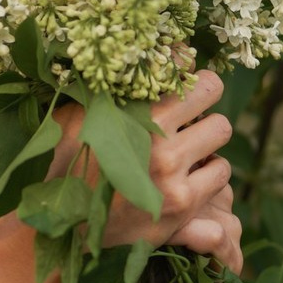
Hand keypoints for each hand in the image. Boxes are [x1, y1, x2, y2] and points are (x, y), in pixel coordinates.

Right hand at [49, 70, 242, 274]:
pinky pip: (220, 175)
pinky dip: (207, 174)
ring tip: (185, 148)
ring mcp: (174, 179)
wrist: (61, 226)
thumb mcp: (77, 118)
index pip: (188, 73)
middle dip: (201, 102)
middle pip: (213, 96)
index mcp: (135, 118)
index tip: (182, 75)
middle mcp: (159, 145)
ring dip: (206, 140)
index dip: (187, 70)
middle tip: (186, 112)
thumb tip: (141, 56)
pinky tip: (185, 176)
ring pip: (221, 136)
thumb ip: (111, 90)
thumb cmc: (63, 164)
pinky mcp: (183, 207)